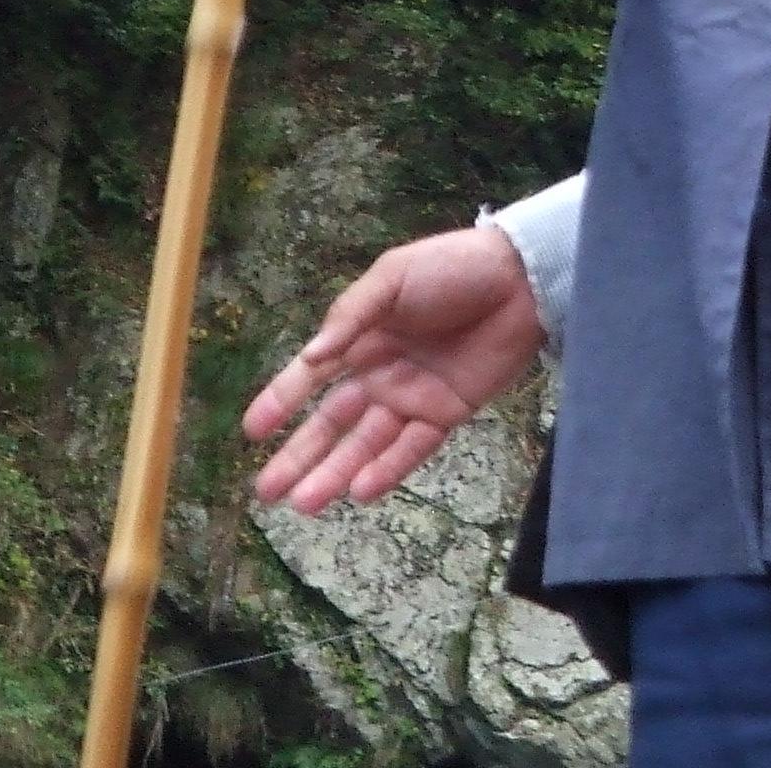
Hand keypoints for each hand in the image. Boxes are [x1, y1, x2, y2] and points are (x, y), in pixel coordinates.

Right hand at [243, 225, 545, 511]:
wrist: (519, 279)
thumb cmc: (452, 268)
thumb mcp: (393, 278)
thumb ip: (351, 316)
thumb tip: (311, 357)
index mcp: (361, 336)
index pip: (311, 376)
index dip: (281, 401)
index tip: (251, 432)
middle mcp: (380, 372)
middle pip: (332, 422)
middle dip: (299, 455)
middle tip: (266, 491)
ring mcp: (412, 396)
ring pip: (365, 444)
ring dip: (335, 473)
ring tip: (304, 503)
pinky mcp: (446, 413)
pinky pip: (411, 449)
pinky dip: (387, 470)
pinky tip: (360, 491)